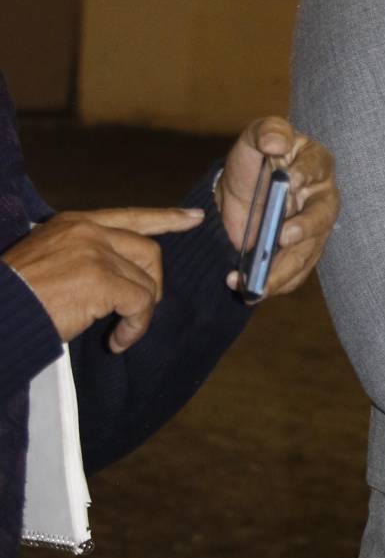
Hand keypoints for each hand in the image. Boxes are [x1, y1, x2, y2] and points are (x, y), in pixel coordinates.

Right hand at [3, 205, 204, 352]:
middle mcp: (87, 231)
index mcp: (75, 223)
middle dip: (153, 284)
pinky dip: (136, 327)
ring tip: (120, 332)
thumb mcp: (51, 259)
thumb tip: (121, 276)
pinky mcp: (100, 279)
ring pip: (146, 283)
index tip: (194, 219)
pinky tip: (117, 341)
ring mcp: (95, 253)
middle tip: (140, 310)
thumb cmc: (17, 294)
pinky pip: (140, 305)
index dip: (166, 219)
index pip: (131, 216)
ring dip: (141, 313)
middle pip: (149, 251)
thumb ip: (86, 256)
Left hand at [216, 116, 338, 298]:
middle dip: (304, 228)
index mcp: (316, 164)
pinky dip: (276, 282)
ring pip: (307, 251)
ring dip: (283, 268)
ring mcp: (314, 229)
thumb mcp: (253, 139)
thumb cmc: (252, 162)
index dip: (305, 175)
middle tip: (282, 237)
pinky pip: (296, 272)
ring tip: (257, 282)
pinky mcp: (303, 252)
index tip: (288, 180)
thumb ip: (266, 131)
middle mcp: (322, 198)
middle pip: (322, 215)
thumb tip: (276, 142)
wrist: (236, 196)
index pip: (317, 168)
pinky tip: (252, 289)